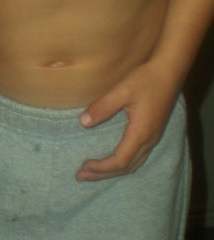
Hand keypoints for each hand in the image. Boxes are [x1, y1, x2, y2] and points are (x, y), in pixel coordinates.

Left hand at [75, 63, 178, 181]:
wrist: (168, 73)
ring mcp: (152, 138)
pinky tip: (112, 161)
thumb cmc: (144, 80)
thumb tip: (83, 123)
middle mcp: (149, 140)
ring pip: (133, 164)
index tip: (83, 167)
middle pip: (126, 167)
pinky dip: (123, 163)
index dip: (101, 167)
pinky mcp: (152, 132)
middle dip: (103, 173)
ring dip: (112, 170)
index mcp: (141, 133)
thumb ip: (102, 107)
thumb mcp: (121, 91)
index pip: (120, 160)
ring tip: (93, 172)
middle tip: (80, 176)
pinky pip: (137, 156)